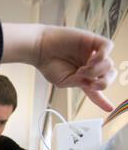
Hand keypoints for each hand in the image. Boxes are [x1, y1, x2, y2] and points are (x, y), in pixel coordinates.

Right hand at [2, 24, 116, 110]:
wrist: (40, 48)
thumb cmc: (49, 65)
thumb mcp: (63, 82)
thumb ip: (79, 83)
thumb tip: (92, 83)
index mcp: (84, 77)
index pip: (97, 89)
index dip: (103, 100)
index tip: (109, 109)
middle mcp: (90, 65)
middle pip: (109, 75)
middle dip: (104, 83)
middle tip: (92, 85)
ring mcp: (92, 52)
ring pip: (109, 64)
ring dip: (96, 72)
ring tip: (81, 71)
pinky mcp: (92, 40)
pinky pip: (107, 47)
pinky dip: (102, 56)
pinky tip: (90, 60)